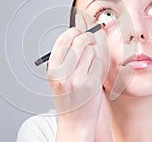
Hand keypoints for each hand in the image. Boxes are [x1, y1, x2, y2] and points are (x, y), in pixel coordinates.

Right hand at [46, 13, 106, 140]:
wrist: (75, 120)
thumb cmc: (67, 97)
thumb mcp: (57, 77)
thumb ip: (63, 57)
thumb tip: (75, 35)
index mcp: (53, 69)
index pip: (63, 40)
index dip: (73, 32)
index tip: (79, 31)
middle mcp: (64, 74)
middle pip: (80, 42)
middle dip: (88, 37)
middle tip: (91, 38)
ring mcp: (78, 79)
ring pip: (91, 52)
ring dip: (93, 54)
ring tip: (88, 65)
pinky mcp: (92, 84)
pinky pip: (99, 63)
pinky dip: (98, 65)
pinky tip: (93, 74)